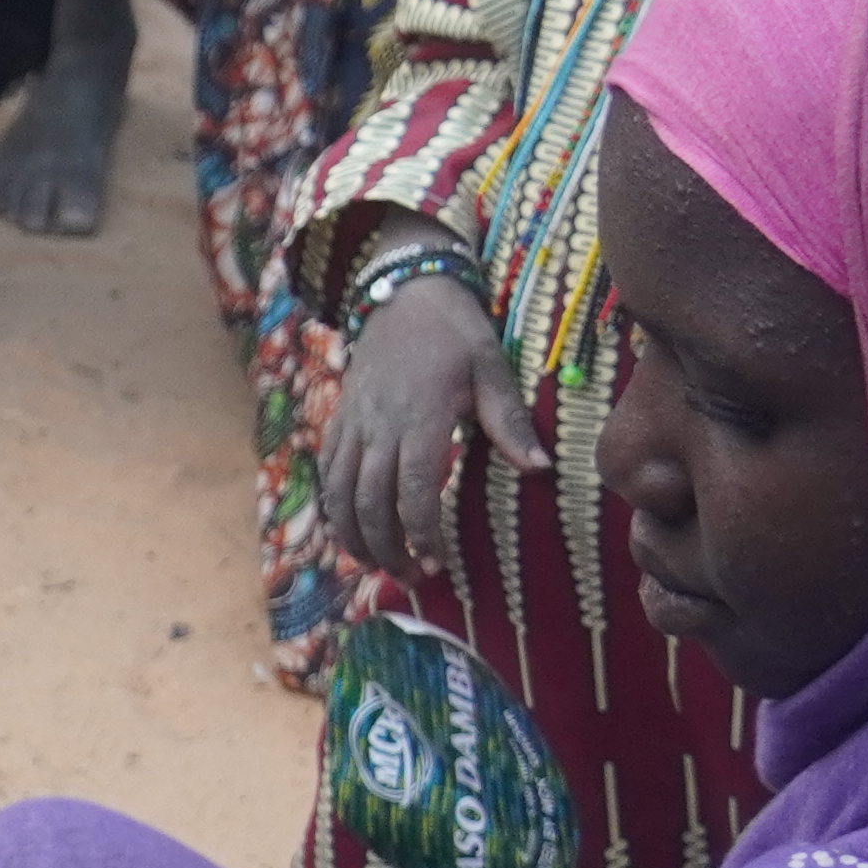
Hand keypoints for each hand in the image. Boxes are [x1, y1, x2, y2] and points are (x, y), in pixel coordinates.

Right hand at [327, 273, 532, 584]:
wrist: (405, 290)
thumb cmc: (456, 331)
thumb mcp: (491, 368)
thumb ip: (509, 422)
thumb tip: (539, 469)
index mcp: (421, 418)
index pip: (415, 491)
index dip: (423, 533)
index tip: (439, 561)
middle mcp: (379, 426)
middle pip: (372, 504)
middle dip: (389, 549)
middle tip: (413, 577)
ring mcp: (354, 424)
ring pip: (341, 494)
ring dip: (355, 537)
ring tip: (376, 566)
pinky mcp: (340, 420)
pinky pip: (327, 474)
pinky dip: (334, 509)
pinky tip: (350, 531)